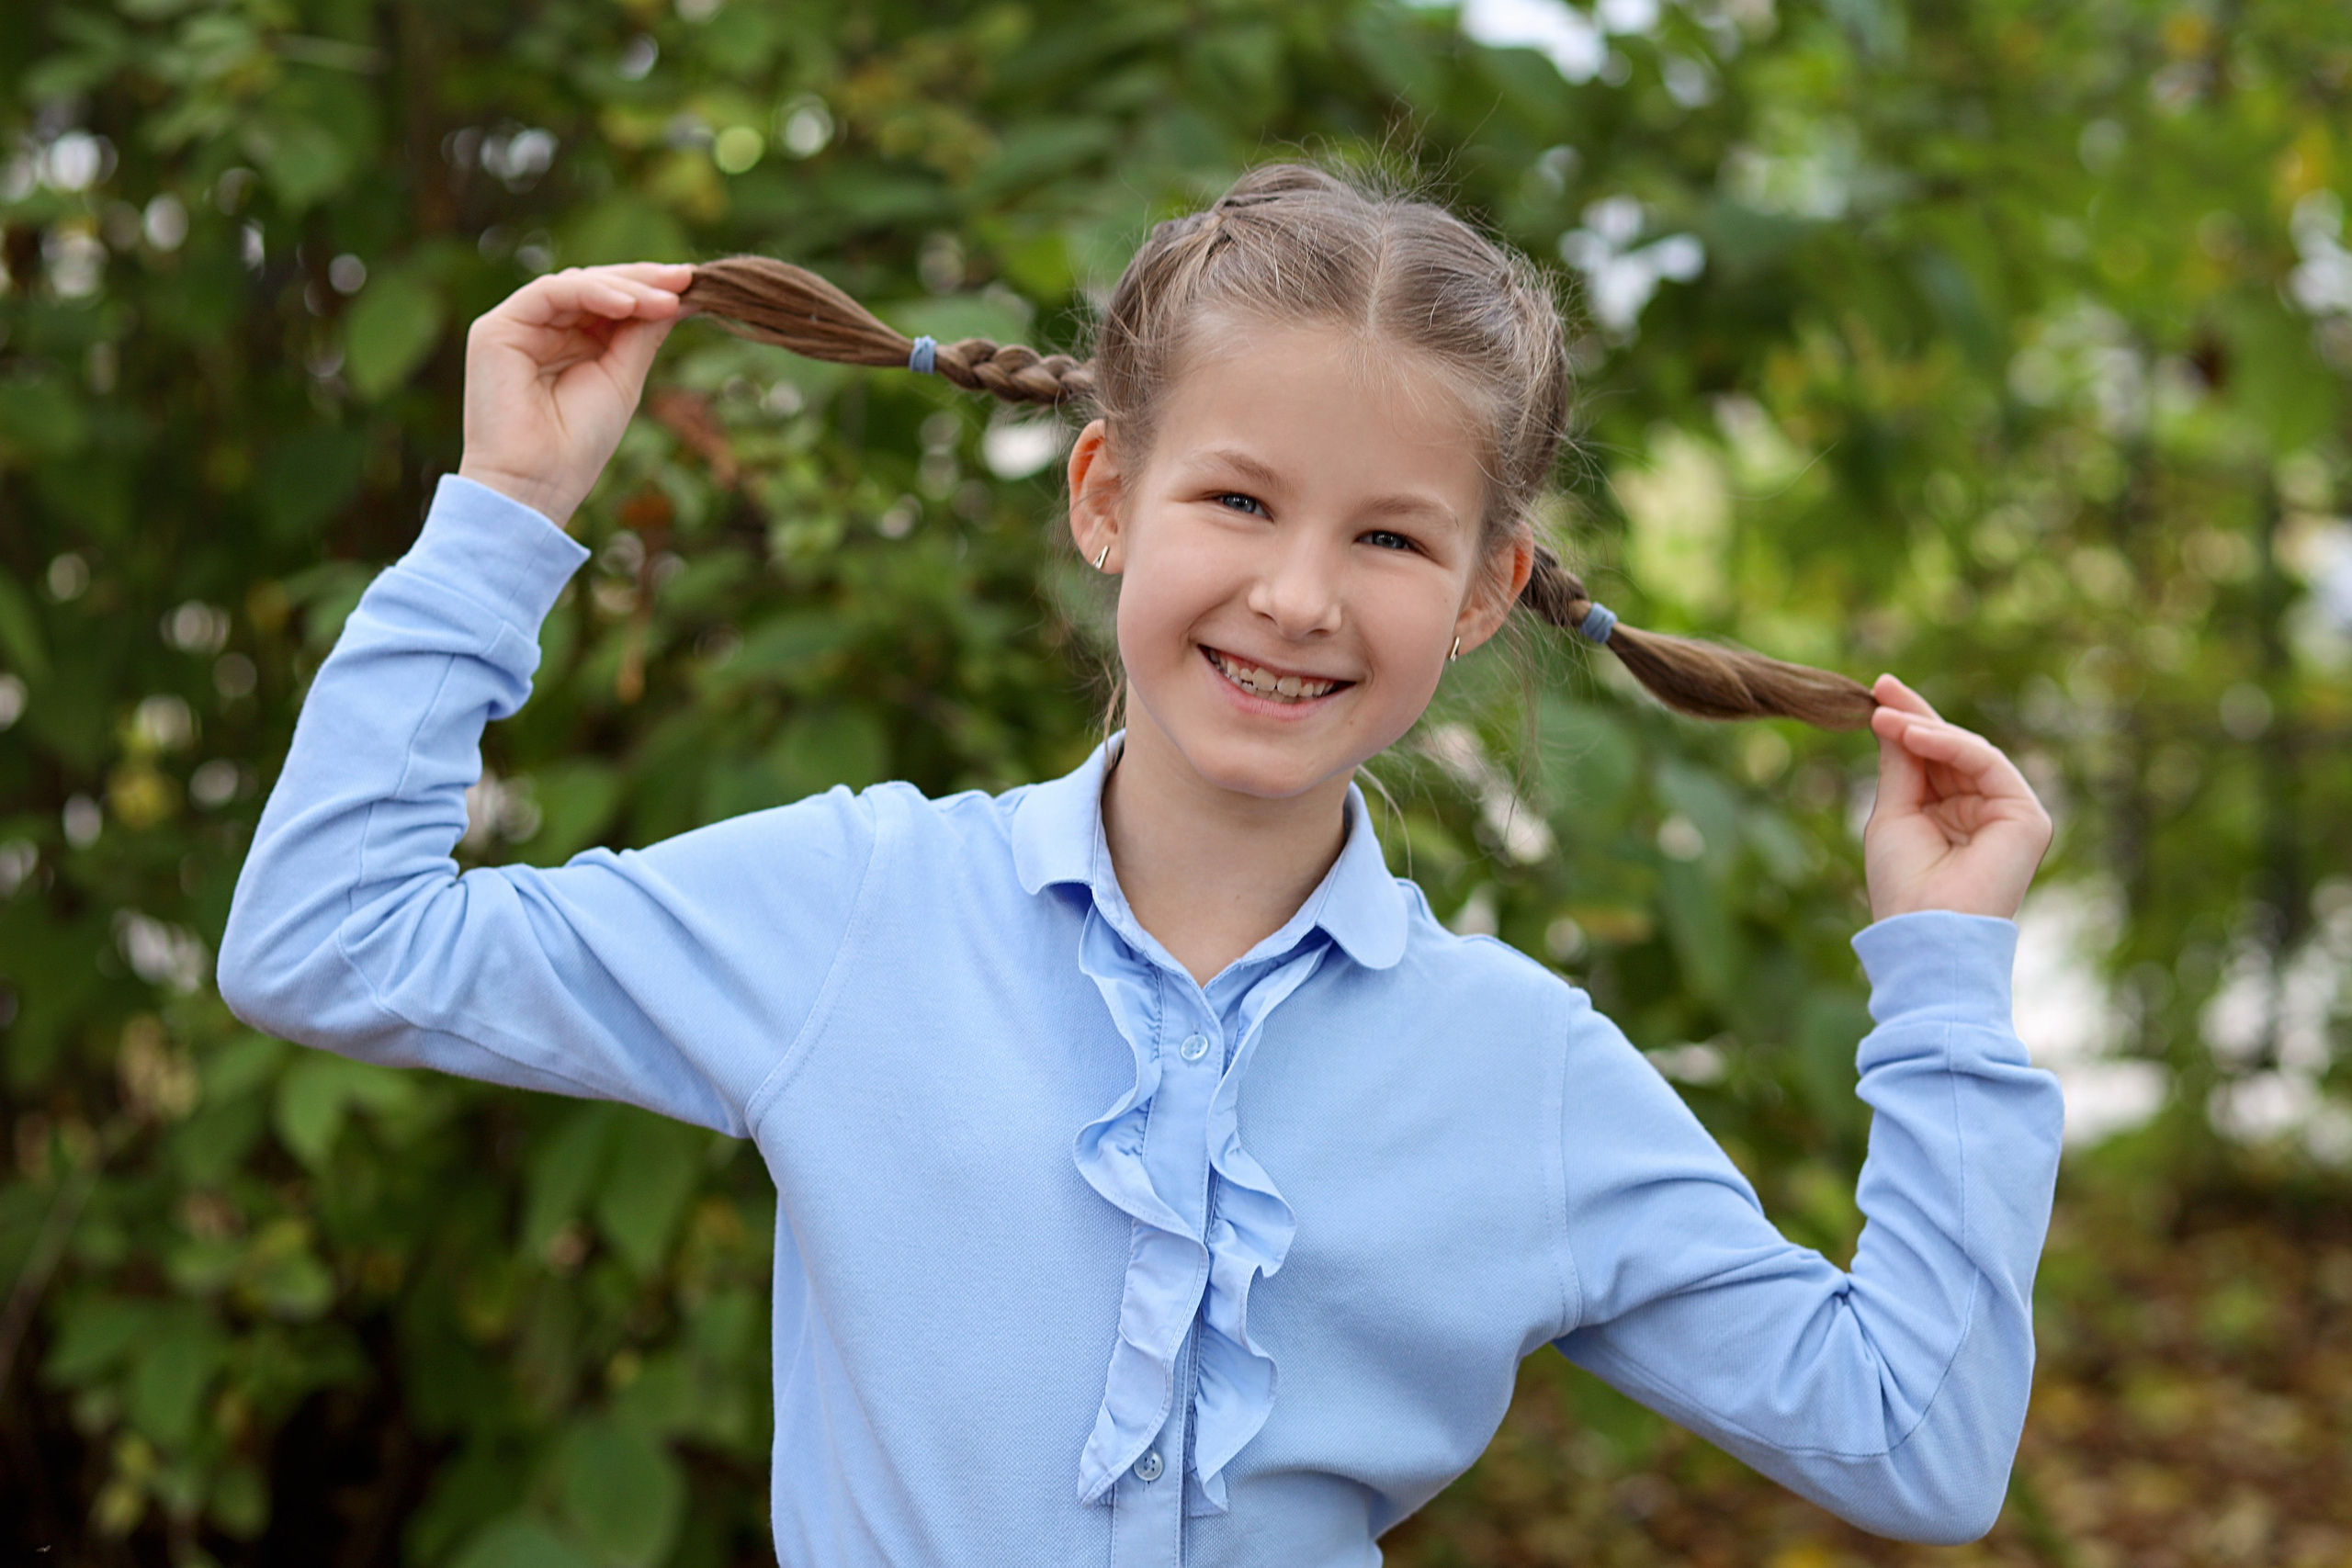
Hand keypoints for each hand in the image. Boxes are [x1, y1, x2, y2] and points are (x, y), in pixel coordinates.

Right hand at [456, 262, 694, 529]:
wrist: (536, 484)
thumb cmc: (578, 445)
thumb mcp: (623, 379)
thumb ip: (642, 335)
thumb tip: (679, 297)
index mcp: (569, 343)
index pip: (610, 301)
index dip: (648, 290)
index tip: (691, 285)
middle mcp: (541, 330)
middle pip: (594, 287)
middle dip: (642, 281)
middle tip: (685, 281)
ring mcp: (517, 326)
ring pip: (575, 283)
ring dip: (625, 287)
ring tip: (664, 299)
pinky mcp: (496, 328)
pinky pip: (549, 293)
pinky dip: (591, 293)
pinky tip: (628, 305)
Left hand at [1861, 674, 2051, 921]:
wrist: (1925, 933)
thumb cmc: (1903, 885)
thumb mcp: (1894, 813)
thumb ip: (1901, 765)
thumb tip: (1891, 716)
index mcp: (1956, 815)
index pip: (1935, 759)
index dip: (1909, 724)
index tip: (1877, 693)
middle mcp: (1987, 811)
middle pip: (1953, 750)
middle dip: (1915, 716)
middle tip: (1880, 688)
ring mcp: (2010, 813)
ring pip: (1969, 751)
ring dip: (1924, 727)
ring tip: (1883, 716)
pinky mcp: (2027, 817)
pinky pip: (1987, 763)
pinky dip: (1948, 745)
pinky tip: (1912, 734)